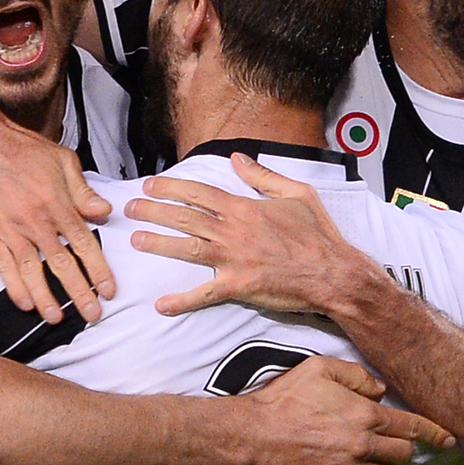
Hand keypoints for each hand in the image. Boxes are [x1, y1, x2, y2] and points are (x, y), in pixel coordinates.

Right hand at [0, 118, 116, 324]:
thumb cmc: (21, 148)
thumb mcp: (63, 160)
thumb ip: (83, 190)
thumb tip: (104, 212)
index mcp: (58, 204)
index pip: (84, 244)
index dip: (98, 270)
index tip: (108, 290)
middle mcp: (36, 221)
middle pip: (62, 265)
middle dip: (79, 292)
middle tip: (92, 314)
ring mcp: (11, 229)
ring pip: (31, 272)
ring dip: (46, 298)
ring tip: (57, 319)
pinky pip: (3, 266)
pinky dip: (14, 286)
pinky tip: (25, 303)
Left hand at [125, 153, 373, 315]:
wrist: (333, 273)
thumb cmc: (318, 234)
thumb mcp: (297, 193)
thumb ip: (263, 176)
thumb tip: (237, 159)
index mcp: (245, 208)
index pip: (199, 192)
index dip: (172, 187)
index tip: (152, 184)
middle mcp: (233, 231)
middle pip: (185, 217)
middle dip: (154, 210)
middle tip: (130, 207)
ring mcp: (233, 259)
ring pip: (187, 248)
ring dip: (158, 244)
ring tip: (135, 241)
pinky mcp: (238, 286)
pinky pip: (204, 294)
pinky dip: (181, 301)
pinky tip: (161, 305)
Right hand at [240, 356, 454, 464]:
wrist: (255, 434)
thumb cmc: (285, 398)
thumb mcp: (321, 369)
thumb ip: (357, 376)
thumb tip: (380, 391)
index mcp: (364, 415)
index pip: (412, 427)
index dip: (436, 433)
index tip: (450, 440)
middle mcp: (362, 445)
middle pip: (402, 454)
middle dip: (403, 447)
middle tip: (392, 439)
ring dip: (384, 464)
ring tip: (370, 452)